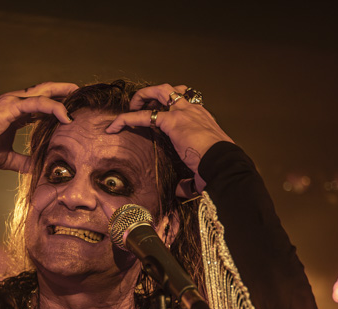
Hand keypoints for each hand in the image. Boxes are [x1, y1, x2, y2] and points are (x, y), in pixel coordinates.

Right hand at [0, 81, 77, 172]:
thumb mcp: (5, 158)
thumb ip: (21, 161)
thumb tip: (36, 169)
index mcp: (15, 113)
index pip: (41, 105)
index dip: (58, 106)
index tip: (74, 113)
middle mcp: (16, 103)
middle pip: (46, 92)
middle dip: (64, 92)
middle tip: (82, 95)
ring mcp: (13, 102)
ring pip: (45, 92)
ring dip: (64, 94)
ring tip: (80, 98)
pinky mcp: (11, 107)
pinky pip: (38, 103)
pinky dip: (54, 108)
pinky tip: (67, 116)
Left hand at [105, 84, 232, 191]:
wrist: (223, 162)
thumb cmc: (217, 167)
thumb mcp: (203, 170)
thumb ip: (189, 180)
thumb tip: (181, 190)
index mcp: (201, 119)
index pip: (183, 103)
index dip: (170, 105)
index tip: (161, 113)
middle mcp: (192, 111)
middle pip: (171, 90)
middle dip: (153, 93)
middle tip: (140, 103)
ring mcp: (182, 113)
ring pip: (160, 91)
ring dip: (142, 96)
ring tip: (130, 106)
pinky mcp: (171, 121)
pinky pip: (143, 115)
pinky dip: (126, 119)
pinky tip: (114, 127)